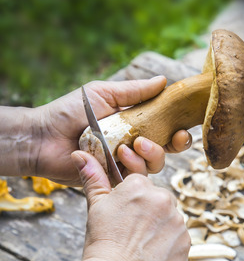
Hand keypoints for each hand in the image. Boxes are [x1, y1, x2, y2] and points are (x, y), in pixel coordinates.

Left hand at [34, 77, 191, 184]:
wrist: (42, 137)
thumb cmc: (69, 111)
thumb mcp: (104, 94)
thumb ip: (134, 91)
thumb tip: (164, 80)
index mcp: (132, 123)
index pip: (164, 129)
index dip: (177, 131)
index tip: (183, 129)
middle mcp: (131, 144)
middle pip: (164, 150)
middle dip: (171, 147)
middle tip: (165, 140)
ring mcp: (121, 163)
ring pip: (152, 167)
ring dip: (147, 157)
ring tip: (126, 148)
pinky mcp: (112, 180)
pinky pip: (133, 180)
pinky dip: (131, 169)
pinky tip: (118, 158)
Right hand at [71, 150, 190, 260]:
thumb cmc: (102, 244)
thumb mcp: (95, 207)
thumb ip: (93, 178)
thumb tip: (79, 154)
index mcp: (141, 187)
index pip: (141, 185)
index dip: (131, 202)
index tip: (124, 217)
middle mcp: (164, 200)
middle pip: (159, 201)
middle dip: (149, 214)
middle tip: (131, 233)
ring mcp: (178, 223)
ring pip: (170, 221)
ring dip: (160, 231)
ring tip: (140, 248)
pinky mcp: (186, 245)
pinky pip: (178, 242)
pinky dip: (168, 249)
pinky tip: (151, 258)